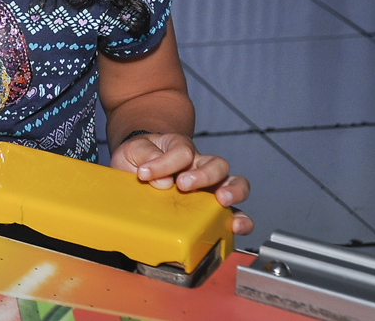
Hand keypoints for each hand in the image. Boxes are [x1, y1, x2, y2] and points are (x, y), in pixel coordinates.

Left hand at [110, 132, 252, 234]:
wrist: (139, 167)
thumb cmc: (140, 157)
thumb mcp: (134, 149)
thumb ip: (146, 156)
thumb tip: (163, 181)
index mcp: (181, 147)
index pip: (182, 151)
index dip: (164, 163)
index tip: (143, 173)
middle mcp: (201, 165)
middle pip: (217, 164)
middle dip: (204, 175)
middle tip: (184, 184)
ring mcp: (211, 186)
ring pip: (235, 183)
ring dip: (234, 192)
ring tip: (222, 201)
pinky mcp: (213, 208)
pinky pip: (235, 213)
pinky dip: (240, 219)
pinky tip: (235, 227)